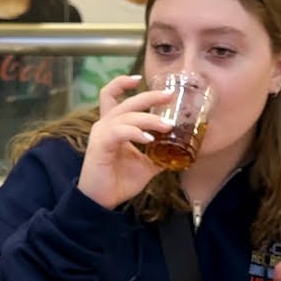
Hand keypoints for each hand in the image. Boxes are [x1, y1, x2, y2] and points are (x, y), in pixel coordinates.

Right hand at [77, 75, 174, 209]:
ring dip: (149, 119)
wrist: (101, 202)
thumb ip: (158, 154)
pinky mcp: (100, 144)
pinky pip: (120, 131)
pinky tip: (149, 139)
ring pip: (126, 116)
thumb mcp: (145, 166)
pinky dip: (136, 132)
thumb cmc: (118, 181)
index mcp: (113, 126)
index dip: (123, 83)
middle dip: (149, 96)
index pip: (111, 95)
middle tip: (170, 95)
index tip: (141, 79)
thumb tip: (180, 151)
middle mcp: (105, 125)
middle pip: (126, 101)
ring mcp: (101, 133)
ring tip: (167, 126)